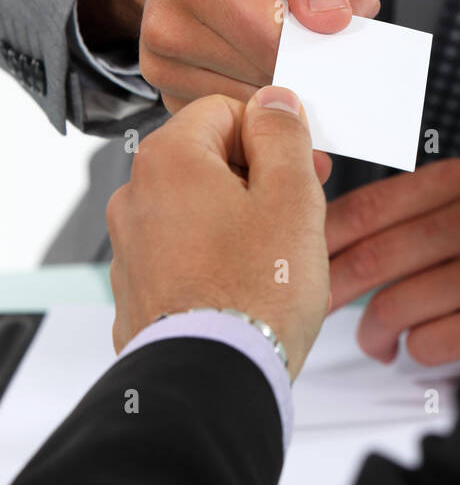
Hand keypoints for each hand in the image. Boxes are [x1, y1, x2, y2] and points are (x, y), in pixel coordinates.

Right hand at [79, 0, 379, 112]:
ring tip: (293, 27)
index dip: (326, 37)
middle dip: (314, 54)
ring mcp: (163, 66)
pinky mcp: (169, 90)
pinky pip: (238, 113)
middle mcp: (167, 28)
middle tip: (327, 15)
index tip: (352, 13)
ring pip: (257, 102)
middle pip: (268, 76)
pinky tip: (269, 50)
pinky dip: (265, 89)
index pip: (275, 41)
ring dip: (292, 73)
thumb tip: (332, 19)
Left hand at [107, 86, 331, 379]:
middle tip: (300, 211)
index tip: (303, 164)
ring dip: (239, 219)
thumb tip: (274, 101)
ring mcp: (132, 247)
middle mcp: (136, 197)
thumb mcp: (292, 195)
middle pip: (210, 159)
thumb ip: (283, 135)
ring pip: (198, 208)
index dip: (274, 134)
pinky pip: (184, 253)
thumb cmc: (255, 294)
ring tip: (277, 256)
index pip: (227, 110)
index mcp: (170, 160)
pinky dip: (215, 258)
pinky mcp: (137, 291)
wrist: (214, 382)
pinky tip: (248, 286)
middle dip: (258, 177)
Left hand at [326, 158, 459, 364]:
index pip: (368, 206)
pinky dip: (411, 352)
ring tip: (378, 338)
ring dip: (371, 333)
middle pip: (374, 257)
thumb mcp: (452, 208)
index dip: (321, 238)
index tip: (292, 260)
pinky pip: (424, 343)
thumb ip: (396, 211)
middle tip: (313, 307)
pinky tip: (420, 345)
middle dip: (332, 290)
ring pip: (393, 306)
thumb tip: (309, 230)